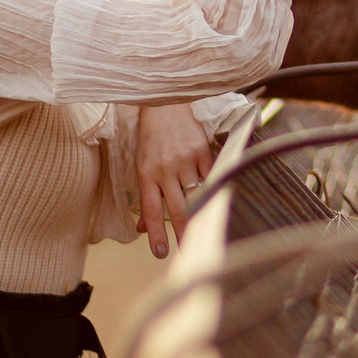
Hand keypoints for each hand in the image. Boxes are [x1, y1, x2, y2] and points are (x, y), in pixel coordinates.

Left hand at [135, 104, 215, 258]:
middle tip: (188, 252)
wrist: (166, 105)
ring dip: (200, 216)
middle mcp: (166, 169)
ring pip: (196, 196)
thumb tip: (142, 228)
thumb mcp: (141, 165)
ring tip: (204, 232)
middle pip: (178, 208)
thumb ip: (145, 196)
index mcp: (147, 174)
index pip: (152, 210)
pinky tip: (215, 203)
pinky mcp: (202, 152)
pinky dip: (212, 191)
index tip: (161, 253)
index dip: (156, 234)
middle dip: (184, 233)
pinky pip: (210, 177)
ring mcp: (186, 160)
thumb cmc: (151, 139)